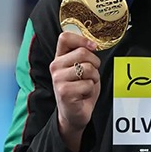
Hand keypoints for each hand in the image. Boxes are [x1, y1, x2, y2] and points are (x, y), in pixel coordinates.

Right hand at [49, 31, 100, 151]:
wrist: (74, 114)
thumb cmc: (80, 89)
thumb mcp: (81, 68)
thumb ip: (83, 55)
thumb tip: (92, 44)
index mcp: (59, 57)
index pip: (65, 37)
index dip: (82, 40)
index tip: (92, 47)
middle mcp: (55, 66)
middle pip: (82, 53)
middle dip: (95, 64)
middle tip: (91, 75)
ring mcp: (58, 79)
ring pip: (88, 69)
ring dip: (94, 78)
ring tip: (86, 85)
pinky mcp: (64, 92)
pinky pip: (88, 84)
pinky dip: (91, 90)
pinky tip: (83, 95)